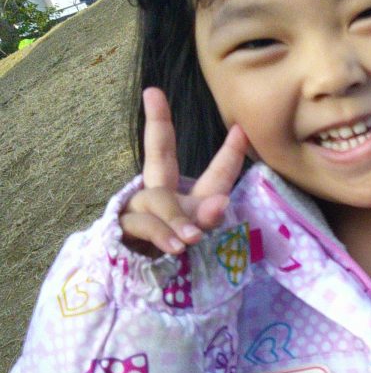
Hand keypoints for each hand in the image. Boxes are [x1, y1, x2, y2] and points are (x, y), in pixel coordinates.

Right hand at [119, 87, 246, 256]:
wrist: (138, 278)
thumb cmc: (175, 250)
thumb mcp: (200, 233)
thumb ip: (210, 217)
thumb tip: (219, 203)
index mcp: (186, 193)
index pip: (212, 170)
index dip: (228, 150)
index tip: (240, 127)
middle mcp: (162, 193)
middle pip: (158, 154)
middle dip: (157, 123)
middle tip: (152, 94)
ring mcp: (141, 209)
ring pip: (159, 201)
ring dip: (178, 218)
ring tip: (192, 237)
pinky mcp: (127, 228)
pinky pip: (146, 225)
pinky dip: (164, 233)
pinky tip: (177, 245)